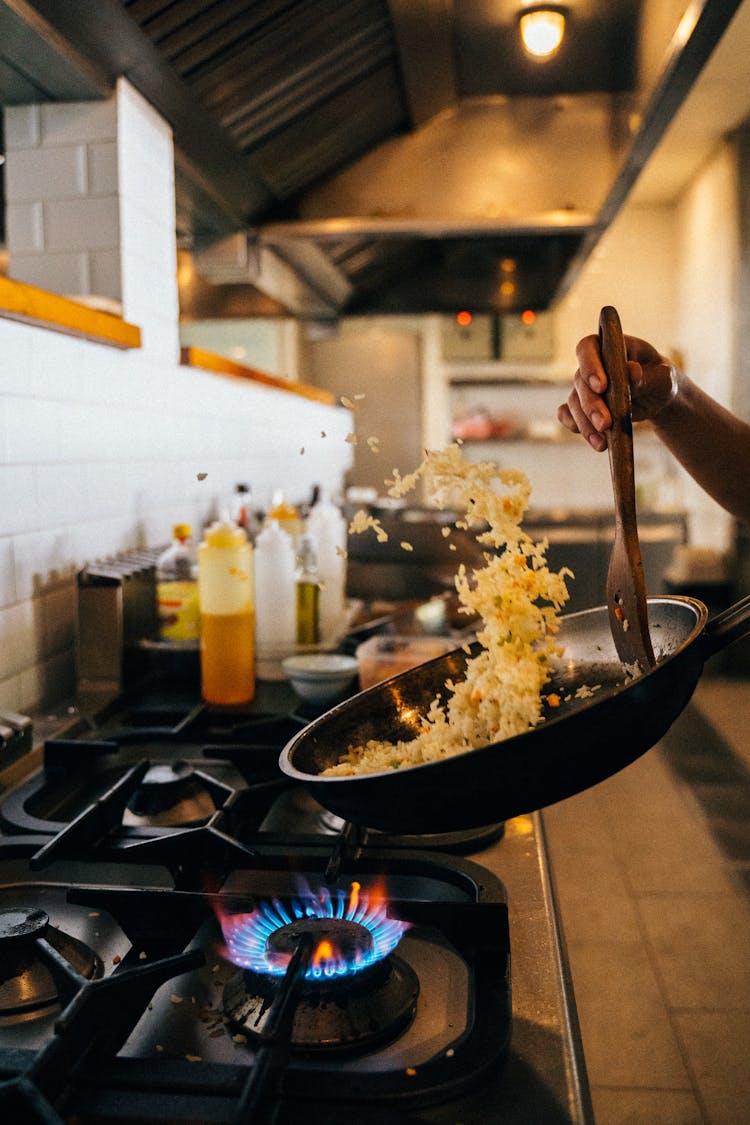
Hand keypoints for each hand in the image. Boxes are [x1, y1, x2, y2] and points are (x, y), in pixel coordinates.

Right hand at [557, 334, 678, 450]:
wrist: (658, 398)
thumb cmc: (660, 379)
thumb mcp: (662, 377)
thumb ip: (646, 376)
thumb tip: (631, 371)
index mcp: (609, 347)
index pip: (587, 348)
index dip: (589, 365)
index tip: (601, 386)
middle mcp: (591, 365)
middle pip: (579, 381)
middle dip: (591, 405)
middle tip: (605, 423)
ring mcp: (584, 387)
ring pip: (573, 402)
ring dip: (585, 424)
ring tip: (602, 443)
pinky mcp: (582, 406)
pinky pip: (568, 415)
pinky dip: (576, 427)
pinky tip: (593, 440)